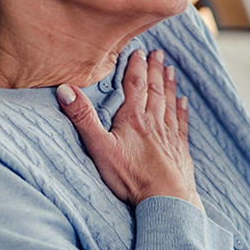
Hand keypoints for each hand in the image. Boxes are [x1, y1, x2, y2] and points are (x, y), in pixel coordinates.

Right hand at [57, 49, 203, 210]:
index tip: (139, 51)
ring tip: (170, 69)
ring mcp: (169, 136)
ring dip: (169, 85)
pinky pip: (181, 124)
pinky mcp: (179, 150)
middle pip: (154, 90)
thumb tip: (65, 89)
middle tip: (158, 53)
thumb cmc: (131, 177)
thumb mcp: (99, 147)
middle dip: (154, 70)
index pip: (135, 85)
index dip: (136, 67)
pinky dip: (182, 110)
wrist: (166, 199)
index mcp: (133, 119)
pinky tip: (184, 101)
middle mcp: (154, 123)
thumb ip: (83, 117)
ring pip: (169, 103)